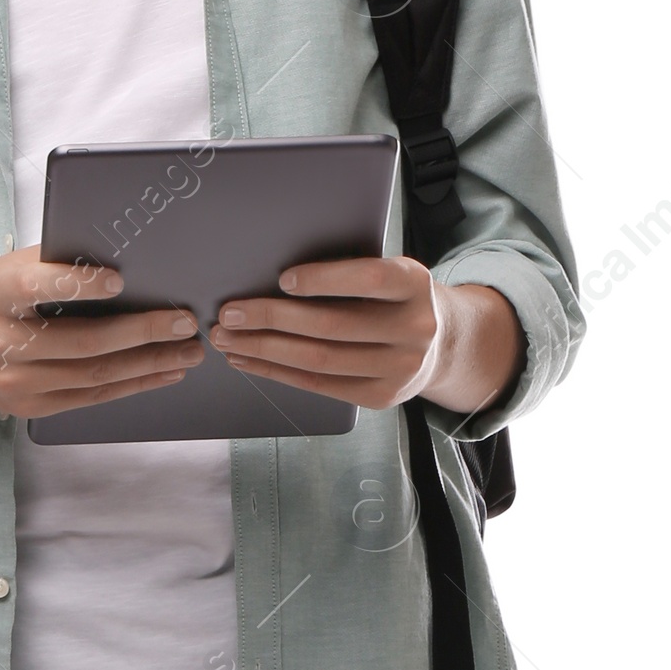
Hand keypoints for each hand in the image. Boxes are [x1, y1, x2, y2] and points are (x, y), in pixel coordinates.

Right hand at [0, 249, 204, 420]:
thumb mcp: (14, 267)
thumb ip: (58, 264)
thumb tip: (129, 263)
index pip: (35, 286)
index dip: (77, 284)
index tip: (118, 280)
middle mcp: (0, 342)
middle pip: (81, 342)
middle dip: (141, 332)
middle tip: (183, 322)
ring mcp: (14, 381)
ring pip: (94, 375)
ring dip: (149, 363)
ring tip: (188, 350)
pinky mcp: (29, 407)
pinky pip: (91, 398)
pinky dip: (133, 384)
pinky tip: (164, 371)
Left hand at [206, 257, 522, 415]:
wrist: (443, 344)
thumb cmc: (398, 298)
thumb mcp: (391, 274)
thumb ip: (351, 272)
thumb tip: (273, 275)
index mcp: (414, 285)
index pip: (369, 279)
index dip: (325, 279)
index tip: (282, 278)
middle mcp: (414, 329)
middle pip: (332, 326)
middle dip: (271, 318)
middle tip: (229, 313)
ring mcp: (399, 369)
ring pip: (319, 360)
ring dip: (264, 350)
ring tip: (227, 339)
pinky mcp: (381, 397)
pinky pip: (319, 385)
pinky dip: (277, 371)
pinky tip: (248, 359)